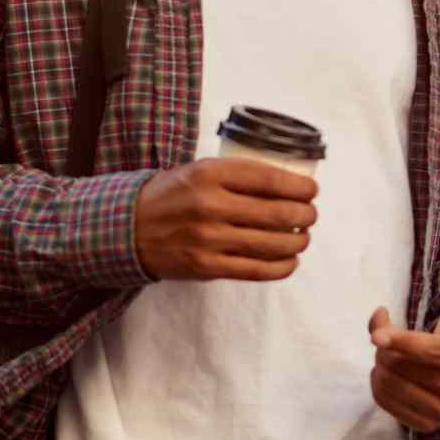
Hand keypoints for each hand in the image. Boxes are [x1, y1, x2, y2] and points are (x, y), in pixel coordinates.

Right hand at [132, 157, 316, 281]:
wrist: (127, 228)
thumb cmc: (172, 195)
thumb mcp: (199, 170)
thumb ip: (237, 175)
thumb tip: (288, 183)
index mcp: (209, 174)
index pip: (269, 179)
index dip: (299, 186)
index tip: (312, 190)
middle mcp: (210, 205)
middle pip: (277, 212)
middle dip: (305, 215)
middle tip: (310, 215)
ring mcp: (208, 239)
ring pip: (272, 243)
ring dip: (297, 241)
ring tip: (302, 237)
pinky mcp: (206, 267)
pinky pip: (256, 270)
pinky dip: (281, 267)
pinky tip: (289, 260)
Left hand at [367, 261, 439, 432]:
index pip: (429, 352)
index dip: (401, 341)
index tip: (376, 334)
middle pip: (405, 368)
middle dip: (386, 347)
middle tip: (385, 333)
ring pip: (392, 386)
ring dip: (379, 364)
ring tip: (387, 351)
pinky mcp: (426, 426)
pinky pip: (387, 405)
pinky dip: (378, 384)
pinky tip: (385, 371)